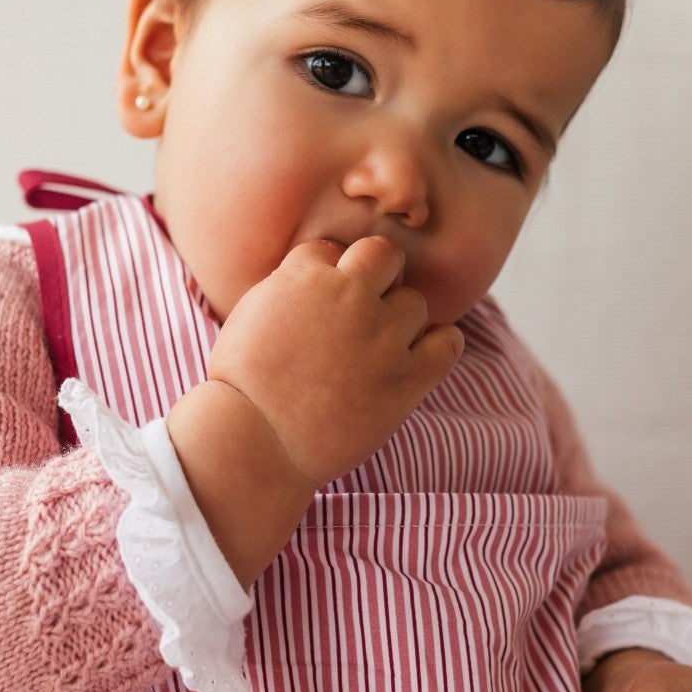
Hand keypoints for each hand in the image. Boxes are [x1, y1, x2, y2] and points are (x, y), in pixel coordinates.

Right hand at [207, 235, 463, 489]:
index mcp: (305, 277)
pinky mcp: (406, 378)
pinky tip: (418, 359)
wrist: (256, 442)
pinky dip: (439, 346)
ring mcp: (382, 338)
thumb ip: (287, 286)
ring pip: (415, 303)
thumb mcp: (251, 315)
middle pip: (384, 254)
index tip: (319, 305)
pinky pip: (448, 344)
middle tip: (361, 310)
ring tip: (377, 350)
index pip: (331, 249)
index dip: (326, 275)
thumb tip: (313, 275)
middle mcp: (349, 297)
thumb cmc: (243, 385)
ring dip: (400, 320)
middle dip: (376, 274)